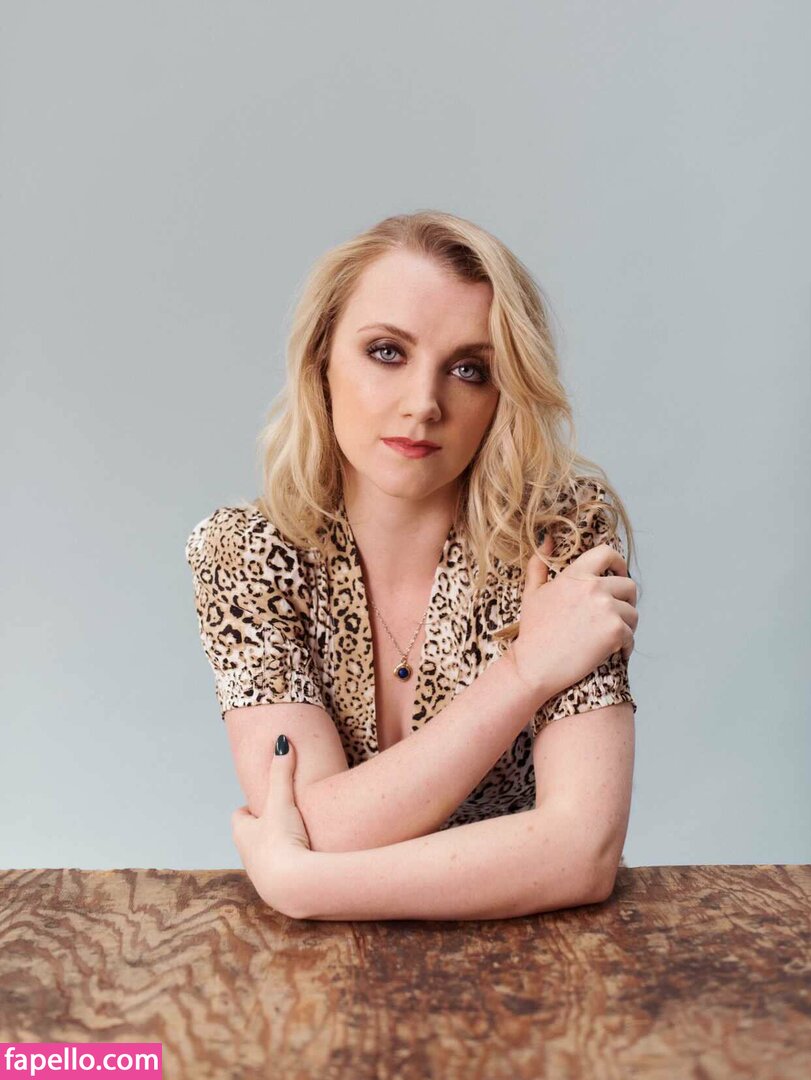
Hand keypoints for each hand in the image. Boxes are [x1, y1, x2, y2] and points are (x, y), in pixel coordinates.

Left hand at [231, 735, 311, 915]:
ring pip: (266, 857)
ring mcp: (262, 876)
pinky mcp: (278, 891)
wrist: (293, 886)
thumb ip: (282, 772)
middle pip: (251, 838)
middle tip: (283, 819)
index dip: (251, 809)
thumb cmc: (282, 841)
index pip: (240, 817)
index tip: (265, 802)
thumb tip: (281, 741)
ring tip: (297, 842)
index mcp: (243, 833)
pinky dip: (290, 868)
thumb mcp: (282, 802)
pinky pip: (282, 874)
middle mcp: (248, 856)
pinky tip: (305, 865)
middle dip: (264, 829)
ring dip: (278, 850)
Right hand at [507, 530, 637, 701]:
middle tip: (617, 615)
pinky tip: (616, 653)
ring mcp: (606, 609)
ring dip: (626, 625)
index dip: (619, 562)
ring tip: (613, 637)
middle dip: (626, 601)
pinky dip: (626, 646)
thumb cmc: (532, 632)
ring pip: (633, 613)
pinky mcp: (615, 631)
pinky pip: (631, 636)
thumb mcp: (532, 593)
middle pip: (629, 585)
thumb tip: (548, 540)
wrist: (533, 665)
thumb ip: (539, 564)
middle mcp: (593, 587)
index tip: (619, 573)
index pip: (607, 553)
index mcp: (575, 575)